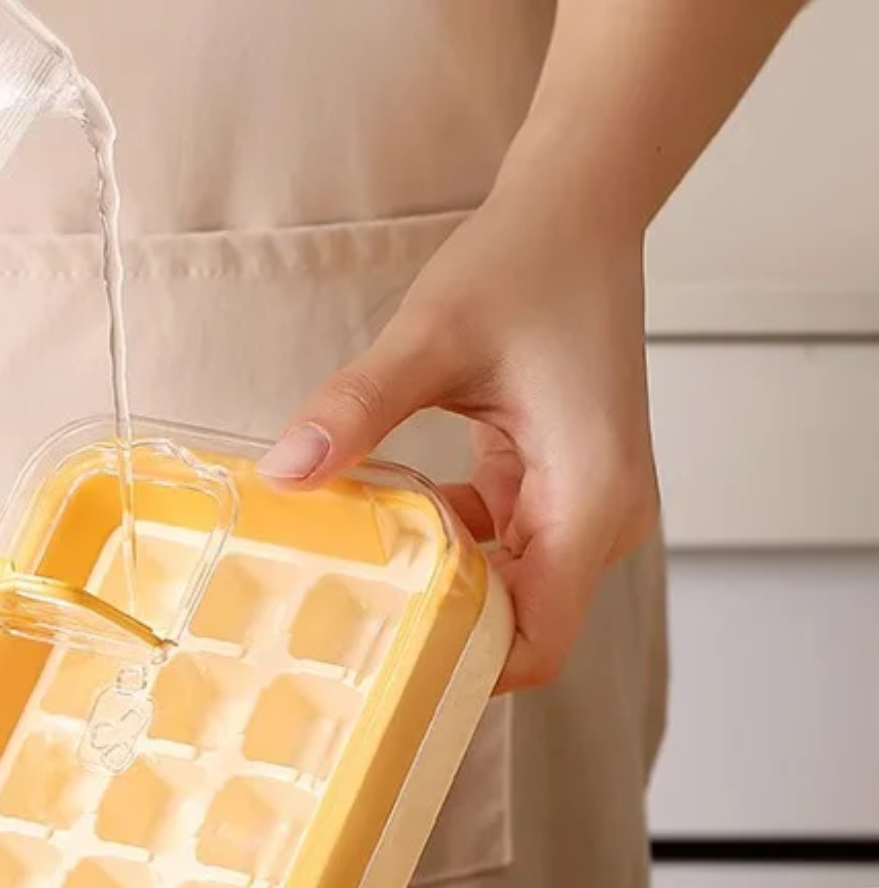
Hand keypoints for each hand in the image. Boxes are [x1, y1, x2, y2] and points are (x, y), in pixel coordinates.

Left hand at [256, 190, 659, 693]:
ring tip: (351, 578)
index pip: (538, 642)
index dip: (464, 669)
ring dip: (435, 586)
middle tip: (340, 631)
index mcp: (590, 499)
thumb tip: (288, 471)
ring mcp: (583, 509)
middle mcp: (601, 519)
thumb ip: (359, 407)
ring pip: (507, 592)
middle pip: (519, 628)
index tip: (380, 671)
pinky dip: (445, 547)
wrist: (578, 214)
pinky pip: (500, 551)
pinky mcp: (558, 492)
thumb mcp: (432, 335)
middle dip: (435, 632)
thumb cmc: (528, 264)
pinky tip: (386, 521)